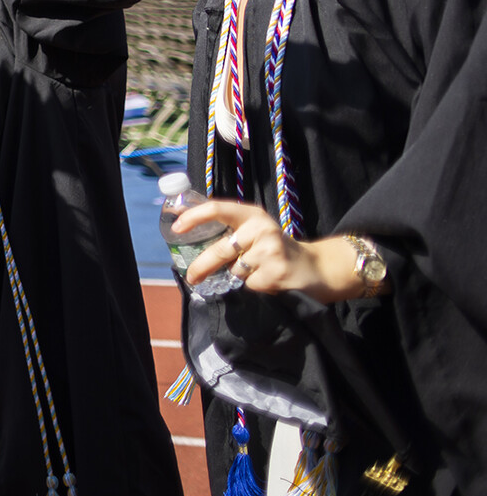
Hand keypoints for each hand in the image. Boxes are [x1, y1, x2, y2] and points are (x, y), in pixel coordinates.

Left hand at [175, 199, 371, 303]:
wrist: (319, 269)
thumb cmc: (278, 250)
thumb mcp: (255, 232)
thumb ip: (230, 232)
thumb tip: (187, 236)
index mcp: (252, 214)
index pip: (216, 208)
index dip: (193, 217)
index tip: (176, 228)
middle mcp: (261, 228)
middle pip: (220, 250)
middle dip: (202, 266)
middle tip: (191, 277)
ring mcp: (270, 250)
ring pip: (234, 270)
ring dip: (239, 276)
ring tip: (258, 271)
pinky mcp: (275, 272)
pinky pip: (249, 284)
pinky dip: (254, 286)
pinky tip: (270, 281)